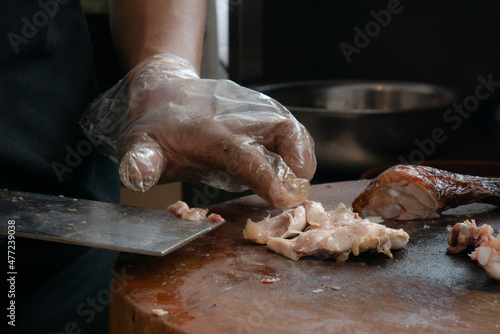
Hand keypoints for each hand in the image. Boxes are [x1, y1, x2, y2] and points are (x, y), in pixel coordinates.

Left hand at [82, 54, 315, 207]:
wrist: (163, 89)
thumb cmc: (154, 126)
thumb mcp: (139, 144)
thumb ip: (141, 161)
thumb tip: (139, 176)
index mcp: (210, 133)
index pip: (246, 156)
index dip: (268, 178)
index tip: (284, 199)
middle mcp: (237, 118)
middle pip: (282, 131)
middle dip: (298, 161)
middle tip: (299, 190)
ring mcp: (250, 110)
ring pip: (290, 127)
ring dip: (302, 154)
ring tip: (300, 180)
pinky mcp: (258, 109)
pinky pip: (286, 125)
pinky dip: (297, 146)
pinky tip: (292, 163)